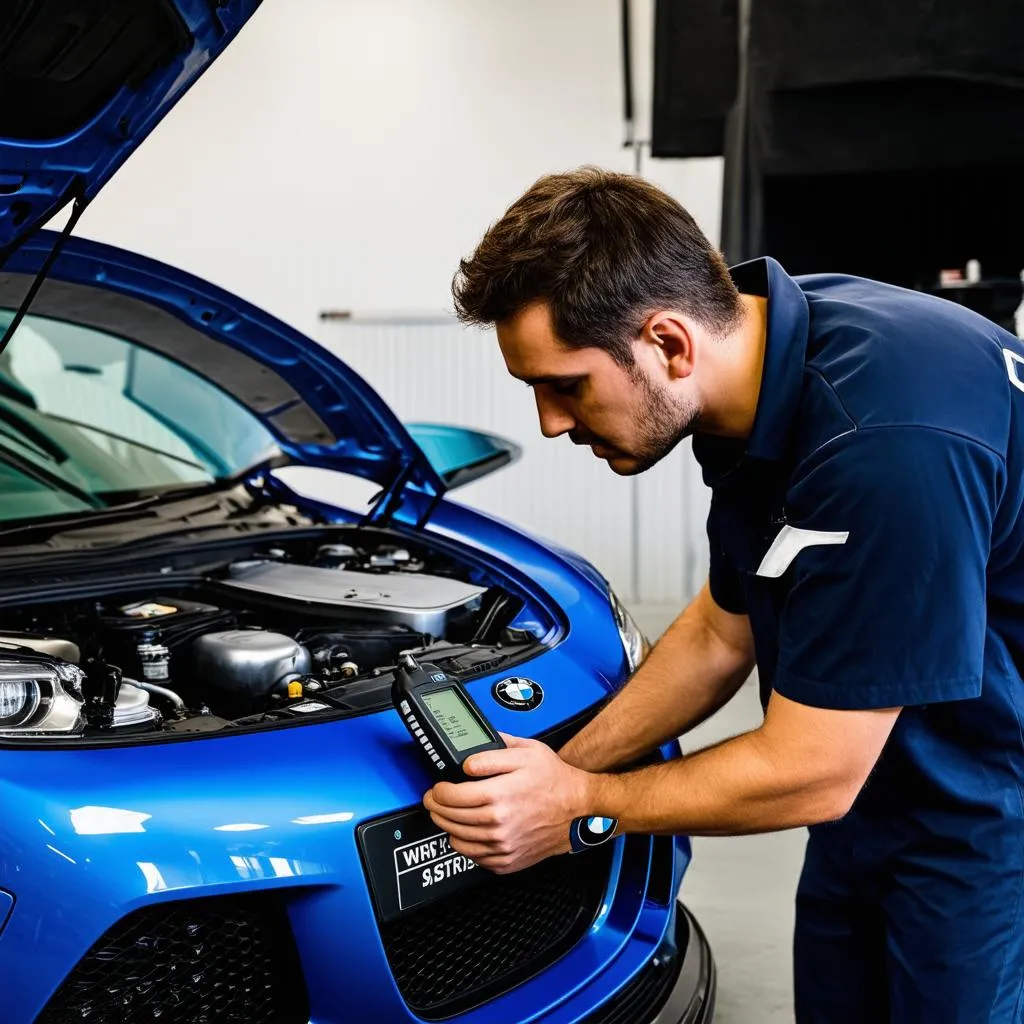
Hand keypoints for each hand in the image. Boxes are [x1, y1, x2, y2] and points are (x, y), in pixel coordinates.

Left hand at [423, 733, 590, 873]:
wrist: (579, 809)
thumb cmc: (554, 780)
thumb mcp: (526, 752)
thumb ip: (491, 755)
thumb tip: (466, 763)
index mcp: (499, 795)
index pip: (451, 796)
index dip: (438, 791)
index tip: (437, 787)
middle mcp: (498, 824)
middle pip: (449, 818)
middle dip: (437, 806)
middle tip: (436, 798)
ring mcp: (502, 845)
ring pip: (457, 839)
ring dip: (447, 825)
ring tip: (450, 813)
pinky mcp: (507, 860)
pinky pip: (473, 857)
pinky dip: (465, 844)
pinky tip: (469, 830)